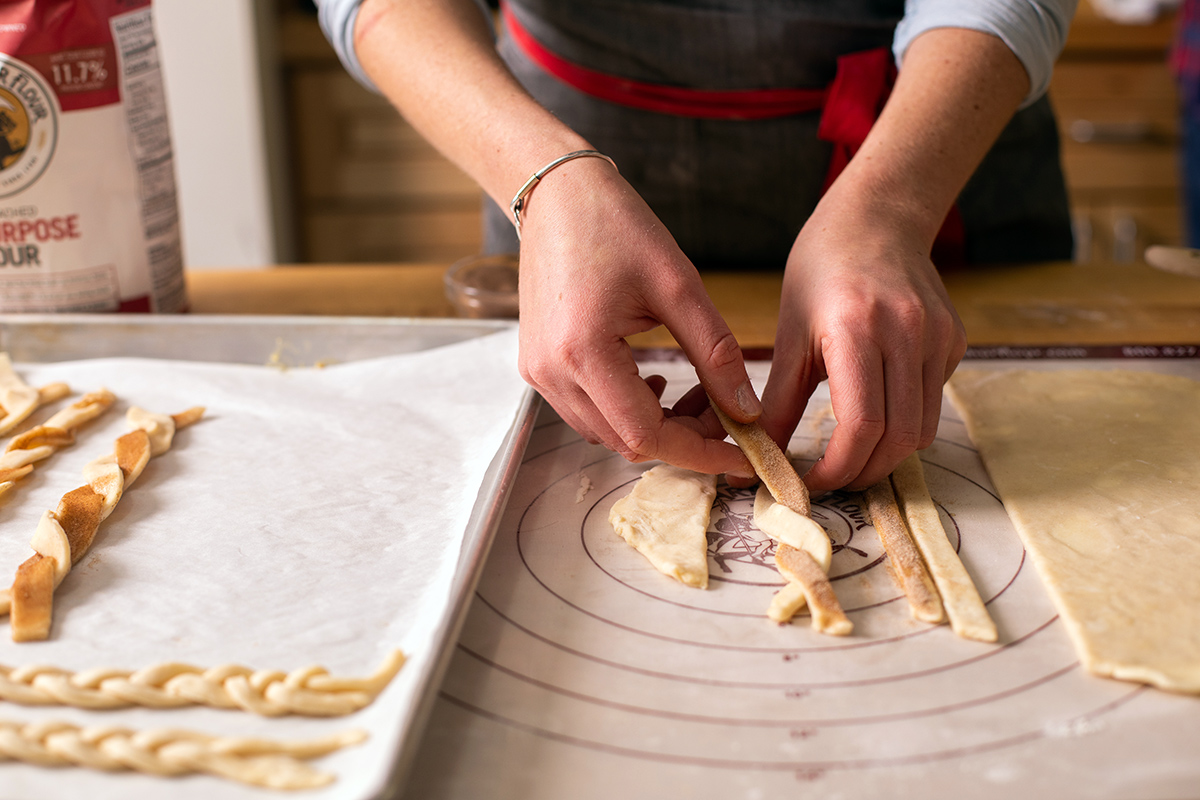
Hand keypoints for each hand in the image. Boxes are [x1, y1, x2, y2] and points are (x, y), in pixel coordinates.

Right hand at [515, 158, 756, 476]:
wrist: (555, 194)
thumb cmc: (617, 225)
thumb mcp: (679, 285)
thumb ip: (716, 353)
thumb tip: (746, 410)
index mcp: (583, 352)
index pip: (646, 436)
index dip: (699, 454)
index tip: (744, 454)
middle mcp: (551, 373)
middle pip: (626, 442)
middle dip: (683, 439)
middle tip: (726, 412)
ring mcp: (538, 373)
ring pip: (606, 433)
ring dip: (656, 427)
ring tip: (694, 393)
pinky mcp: (536, 366)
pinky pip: (587, 412)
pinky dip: (627, 411)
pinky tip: (655, 382)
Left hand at [759, 187, 966, 493]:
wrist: (876, 218)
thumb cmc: (820, 271)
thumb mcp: (789, 334)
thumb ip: (778, 402)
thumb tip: (760, 458)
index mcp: (856, 329)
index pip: (861, 425)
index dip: (837, 468)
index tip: (810, 482)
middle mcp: (906, 333)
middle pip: (897, 438)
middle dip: (862, 472)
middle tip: (830, 480)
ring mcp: (938, 337)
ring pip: (921, 430)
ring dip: (885, 455)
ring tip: (850, 455)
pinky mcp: (954, 341)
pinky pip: (931, 403)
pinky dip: (903, 421)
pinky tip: (876, 406)